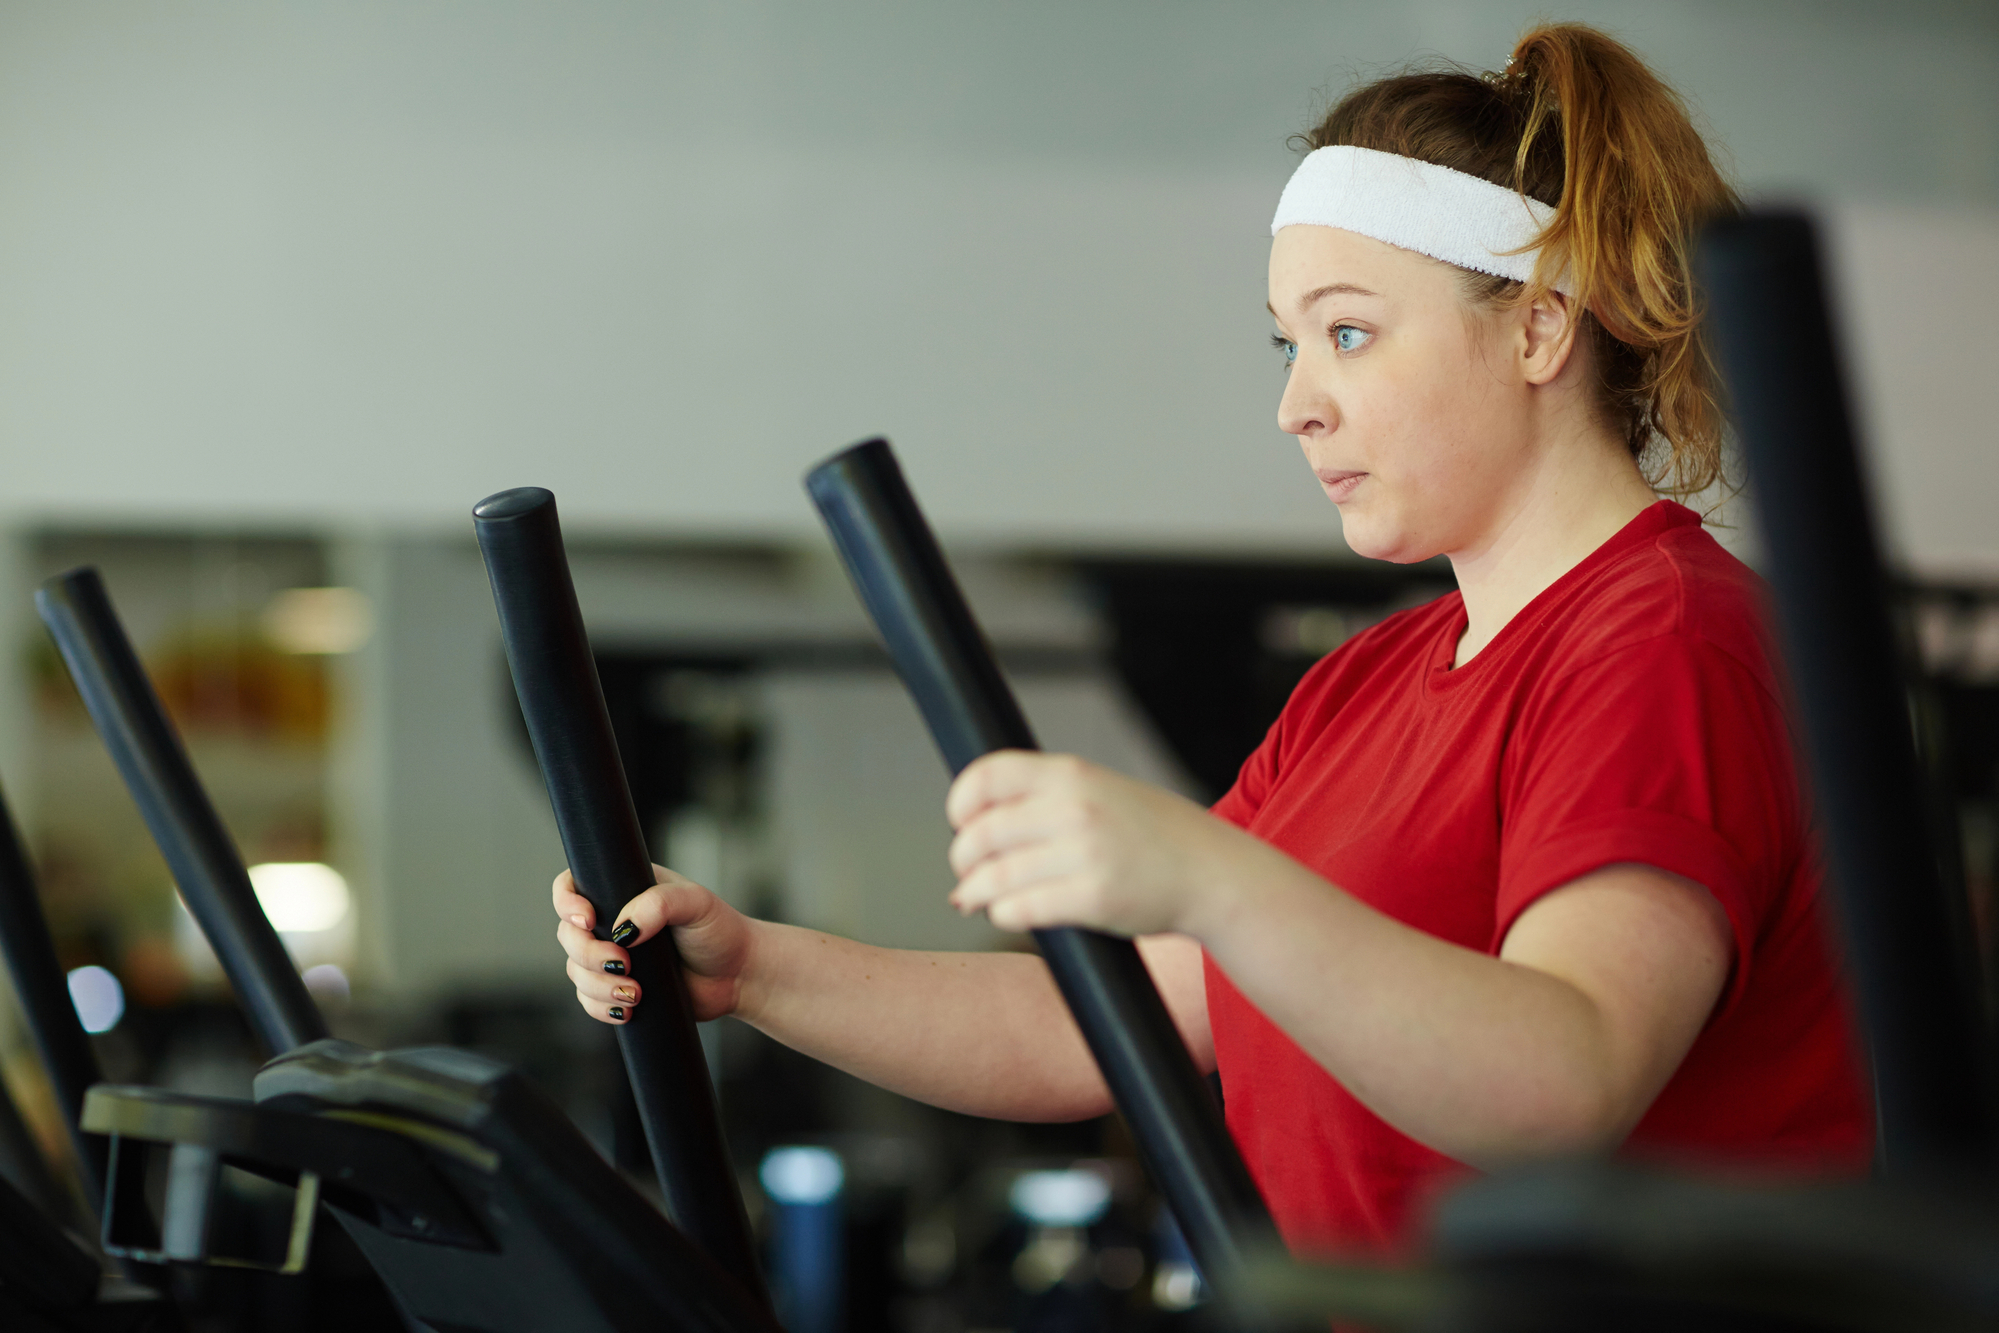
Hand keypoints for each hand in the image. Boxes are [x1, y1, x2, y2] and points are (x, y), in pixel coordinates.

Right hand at [553, 864, 756, 1024]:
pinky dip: (601, 1008)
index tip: (587, 921)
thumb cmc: (720, 930)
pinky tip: (626, 1010)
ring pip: (576, 971)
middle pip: (568, 935)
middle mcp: (611, 921)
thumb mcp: (695, 903)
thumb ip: (658, 904)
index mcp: (623, 889)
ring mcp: (612, 956)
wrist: (737, 975)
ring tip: (636, 993)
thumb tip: (623, 929)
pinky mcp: (617, 988)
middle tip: (624, 965)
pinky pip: (588, 1001)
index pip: (571, 887)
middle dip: (588, 955)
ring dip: (598, 986)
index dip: (568, 903)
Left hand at [945, 751, 1255, 936]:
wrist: (1212, 873)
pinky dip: (1004, 914)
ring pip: (994, 876)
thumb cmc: (1155, 835)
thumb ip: (1050, 794)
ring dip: (974, 892)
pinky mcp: (1093, 899)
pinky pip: (1020, 909)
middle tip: (966, 872)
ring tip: (973, 898)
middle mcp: (1075, 809)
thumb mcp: (1103, 790)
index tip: (960, 822)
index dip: (961, 802)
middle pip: (981, 832)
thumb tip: (981, 816)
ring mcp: (1084, 854)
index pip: (988, 775)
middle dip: (963, 858)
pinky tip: (1009, 913)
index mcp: (1073, 774)